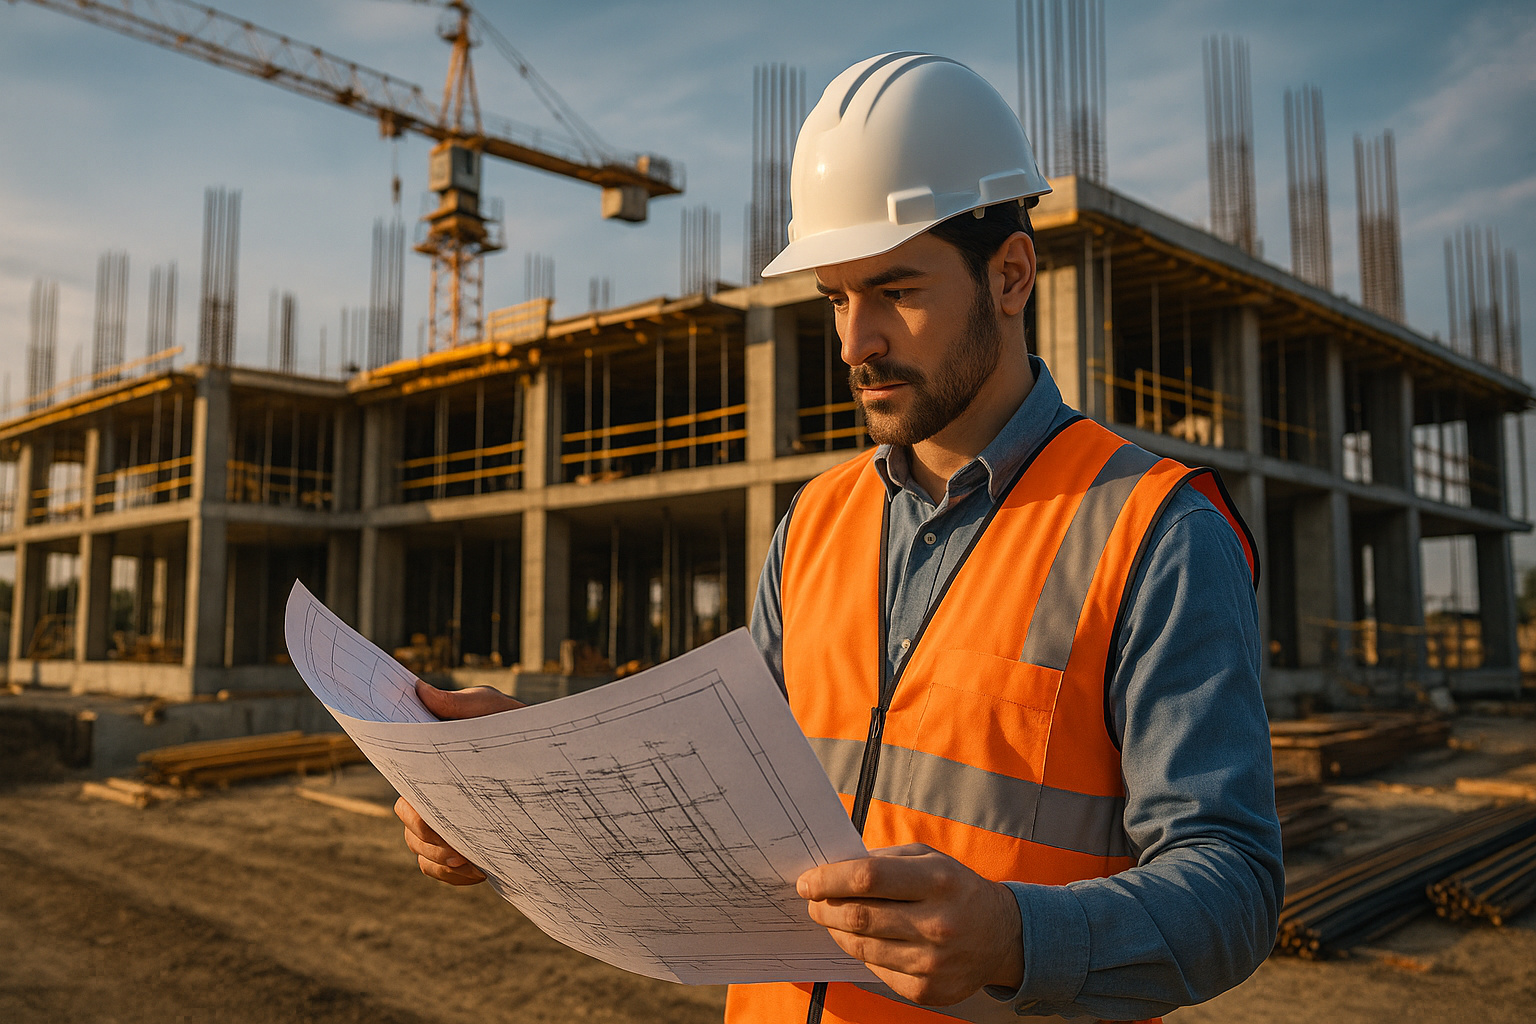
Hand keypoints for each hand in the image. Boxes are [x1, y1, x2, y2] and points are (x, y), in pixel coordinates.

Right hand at [393, 680, 524, 885]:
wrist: (555, 762)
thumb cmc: (519, 728)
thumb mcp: (497, 710)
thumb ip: (464, 703)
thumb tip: (420, 690)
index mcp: (432, 763)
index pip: (406, 786)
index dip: (413, 804)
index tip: (429, 812)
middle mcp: (432, 794)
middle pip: (409, 823)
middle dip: (428, 837)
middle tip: (457, 846)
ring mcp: (446, 822)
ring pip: (421, 851)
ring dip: (441, 860)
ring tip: (470, 859)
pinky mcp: (461, 846)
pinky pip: (438, 871)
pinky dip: (453, 876)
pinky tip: (479, 870)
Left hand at [797, 844, 1022, 1005]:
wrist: (1001, 936)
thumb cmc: (955, 889)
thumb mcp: (928, 859)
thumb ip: (883, 862)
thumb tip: (833, 869)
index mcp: (939, 881)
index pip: (869, 878)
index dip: (830, 879)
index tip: (807, 881)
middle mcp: (938, 924)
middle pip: (860, 916)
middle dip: (825, 907)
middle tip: (812, 901)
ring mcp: (933, 963)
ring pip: (862, 947)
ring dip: (837, 931)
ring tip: (832, 918)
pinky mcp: (927, 991)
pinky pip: (876, 970)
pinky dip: (862, 953)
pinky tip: (864, 939)